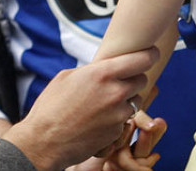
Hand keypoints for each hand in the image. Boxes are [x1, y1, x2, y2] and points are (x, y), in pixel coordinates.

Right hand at [1, 48, 158, 170]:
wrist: (44, 142)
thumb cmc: (51, 107)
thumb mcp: (67, 77)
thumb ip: (92, 70)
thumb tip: (104, 67)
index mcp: (102, 74)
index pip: (141, 59)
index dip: (149, 54)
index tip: (151, 53)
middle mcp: (115, 93)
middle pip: (142, 80)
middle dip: (134, 78)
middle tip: (120, 80)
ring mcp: (118, 115)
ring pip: (135, 102)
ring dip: (125, 101)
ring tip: (103, 104)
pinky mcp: (117, 133)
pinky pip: (124, 121)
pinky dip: (116, 119)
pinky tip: (97, 120)